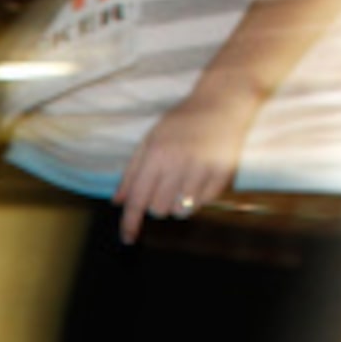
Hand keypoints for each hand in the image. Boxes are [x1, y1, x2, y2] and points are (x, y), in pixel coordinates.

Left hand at [114, 83, 260, 242]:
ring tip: (183, 182)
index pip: (138, 199)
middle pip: (158, 210)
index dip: (130, 223)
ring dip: (178, 204)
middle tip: (165, 186)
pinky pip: (203, 203)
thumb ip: (131, 172)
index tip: (127, 239)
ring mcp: (202, 169)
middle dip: (157, 204)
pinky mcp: (222, 173)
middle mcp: (178, 163)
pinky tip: (200, 177)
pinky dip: (198, 197)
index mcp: (156, 155)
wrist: (221, 102)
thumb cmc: (181, 122)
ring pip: (181, 211)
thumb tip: (118, 202)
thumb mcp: (150, 140)